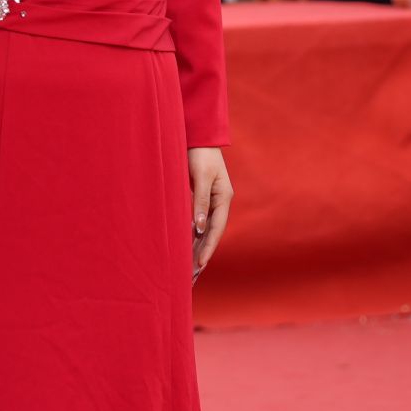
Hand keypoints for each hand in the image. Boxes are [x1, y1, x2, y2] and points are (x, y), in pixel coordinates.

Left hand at [188, 147, 231, 278]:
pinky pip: (198, 221)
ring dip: (198, 247)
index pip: (215, 229)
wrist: (199, 135)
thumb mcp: (200, 177)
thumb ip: (199, 202)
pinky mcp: (202, 197)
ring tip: (190, 268)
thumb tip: (198, 228)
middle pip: (211, 233)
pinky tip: (187, 246)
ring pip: (205, 229)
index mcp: (223, 198)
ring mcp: (211, 200)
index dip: (208, 248)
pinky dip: (193, 235)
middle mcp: (219, 202)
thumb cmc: (199, 154)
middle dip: (203, 254)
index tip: (199, 265)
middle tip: (193, 275)